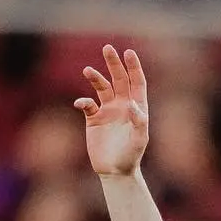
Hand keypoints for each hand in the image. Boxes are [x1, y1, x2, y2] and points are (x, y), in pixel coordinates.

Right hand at [75, 44, 149, 177]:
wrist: (115, 172)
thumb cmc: (131, 156)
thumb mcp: (139, 140)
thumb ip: (139, 122)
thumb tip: (133, 106)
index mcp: (136, 107)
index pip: (136, 82)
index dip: (133, 67)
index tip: (128, 53)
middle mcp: (122, 105)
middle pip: (118, 79)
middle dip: (113, 64)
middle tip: (108, 49)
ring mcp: (107, 111)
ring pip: (101, 87)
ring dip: (95, 77)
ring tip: (87, 71)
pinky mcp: (93, 119)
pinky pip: (87, 104)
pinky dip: (83, 101)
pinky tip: (81, 104)